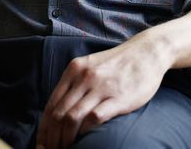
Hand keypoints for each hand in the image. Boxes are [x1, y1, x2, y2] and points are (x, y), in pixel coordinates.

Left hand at [36, 36, 170, 148]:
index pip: (51, 105)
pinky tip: (84, 138)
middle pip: (59, 114)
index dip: (44, 128)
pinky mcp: (118, 97)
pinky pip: (95, 117)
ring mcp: (101, 87)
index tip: (42, 142)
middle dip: (52, 137)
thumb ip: (75, 83)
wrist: (148, 52)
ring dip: (66, 138)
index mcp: (74, 70)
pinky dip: (85, 131)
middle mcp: (84, 77)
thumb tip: (58, 110)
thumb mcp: (91, 65)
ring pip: (73, 117)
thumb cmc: (119, 63)